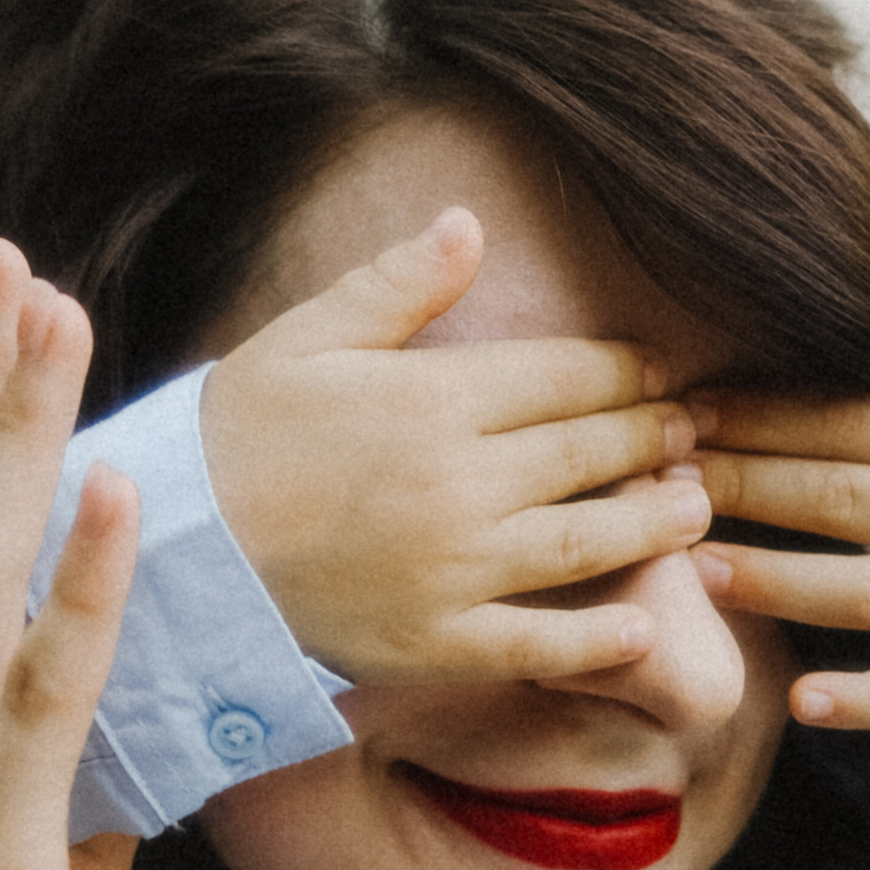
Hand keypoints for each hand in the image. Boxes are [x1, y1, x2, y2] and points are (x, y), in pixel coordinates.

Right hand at [198, 204, 712, 681]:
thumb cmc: (237, 432)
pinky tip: (641, 629)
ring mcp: (454, 570)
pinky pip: (536, 644)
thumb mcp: (308, 337)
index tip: (654, 372)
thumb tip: (469, 224)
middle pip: (590, 453)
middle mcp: (460, 485)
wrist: (174, 548)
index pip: (566, 377)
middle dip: (651, 436)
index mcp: (435, 400)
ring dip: (653, 522)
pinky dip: (596, 641)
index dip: (624, 370)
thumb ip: (399, 284)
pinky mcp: (436, 642)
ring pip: (586, 542)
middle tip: (690, 431)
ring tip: (695, 505)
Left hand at [694, 200, 869, 729]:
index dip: (767, 415)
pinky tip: (801, 702)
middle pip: (843, 500)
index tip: (689, 406)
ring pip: (865, 591)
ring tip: (696, 564)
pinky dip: (866, 701)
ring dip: (778, 581)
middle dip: (748, 487)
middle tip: (661, 479)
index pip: (854, 423)